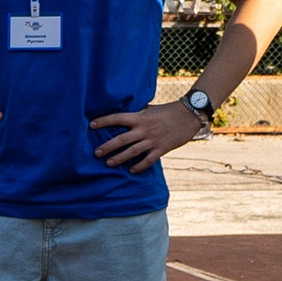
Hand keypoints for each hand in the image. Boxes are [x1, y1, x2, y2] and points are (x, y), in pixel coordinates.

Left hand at [89, 100, 203, 172]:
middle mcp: (144, 129)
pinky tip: (131, 171)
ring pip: (132, 152)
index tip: (91, 125)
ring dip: (119, 158)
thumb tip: (125, 118)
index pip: (117, 118)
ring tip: (108, 163)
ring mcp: (153, 140)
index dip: (104, 121)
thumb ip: (138, 115)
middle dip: (107, 147)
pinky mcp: (162, 149)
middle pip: (121, 139)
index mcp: (140, 117)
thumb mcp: (150, 109)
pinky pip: (148, 160)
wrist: (189, 115)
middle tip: (96, 153)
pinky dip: (139, 166)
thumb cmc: (169, 110)